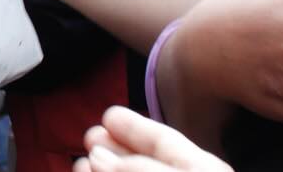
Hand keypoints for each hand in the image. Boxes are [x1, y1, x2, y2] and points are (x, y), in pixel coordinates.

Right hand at [75, 107, 231, 171]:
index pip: (166, 142)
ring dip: (101, 170)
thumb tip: (100, 155)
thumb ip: (143, 168)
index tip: (110, 116)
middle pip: (144, 162)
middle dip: (113, 150)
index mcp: (203, 170)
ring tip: (79, 162)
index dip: (136, 127)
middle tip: (89, 136)